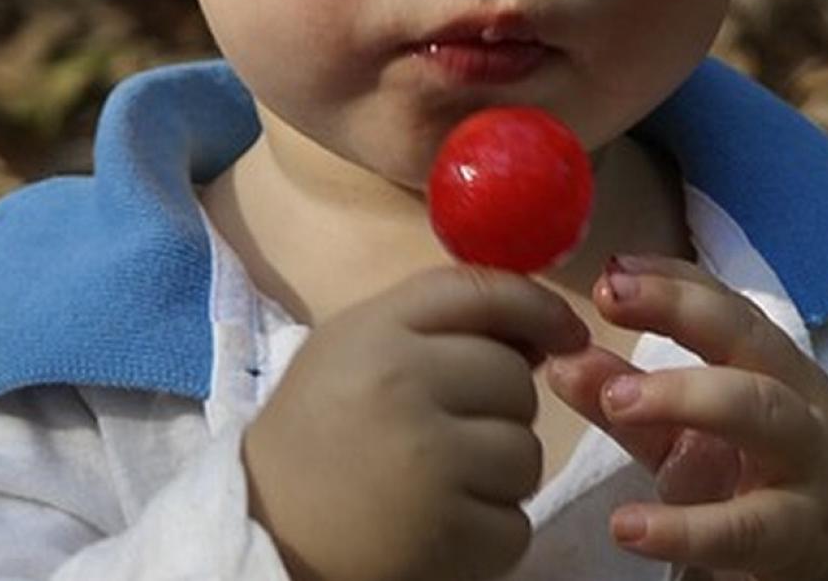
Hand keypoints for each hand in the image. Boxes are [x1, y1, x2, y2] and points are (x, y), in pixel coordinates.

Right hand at [244, 266, 589, 580]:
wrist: (261, 529)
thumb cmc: (314, 432)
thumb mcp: (351, 350)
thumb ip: (434, 328)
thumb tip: (541, 333)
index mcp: (376, 332)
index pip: (482, 292)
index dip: (539, 306)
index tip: (566, 332)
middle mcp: (403, 384)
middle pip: (515, 380)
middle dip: (501, 410)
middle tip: (452, 434)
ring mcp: (428, 462)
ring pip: (526, 454)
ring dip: (499, 474)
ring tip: (443, 483)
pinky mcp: (445, 534)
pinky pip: (515, 524)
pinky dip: (490, 533)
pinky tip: (443, 527)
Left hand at [548, 255, 827, 580]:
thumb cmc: (750, 474)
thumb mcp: (681, 431)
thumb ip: (625, 393)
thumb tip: (559, 361)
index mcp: (771, 367)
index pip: (725, 306)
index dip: (671, 283)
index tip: (612, 272)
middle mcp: (798, 403)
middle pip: (749, 341)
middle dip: (680, 314)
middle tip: (607, 307)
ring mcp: (807, 467)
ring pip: (765, 416)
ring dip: (687, 398)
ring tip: (614, 402)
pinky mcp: (797, 537)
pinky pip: (746, 528)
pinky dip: (685, 528)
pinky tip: (627, 526)